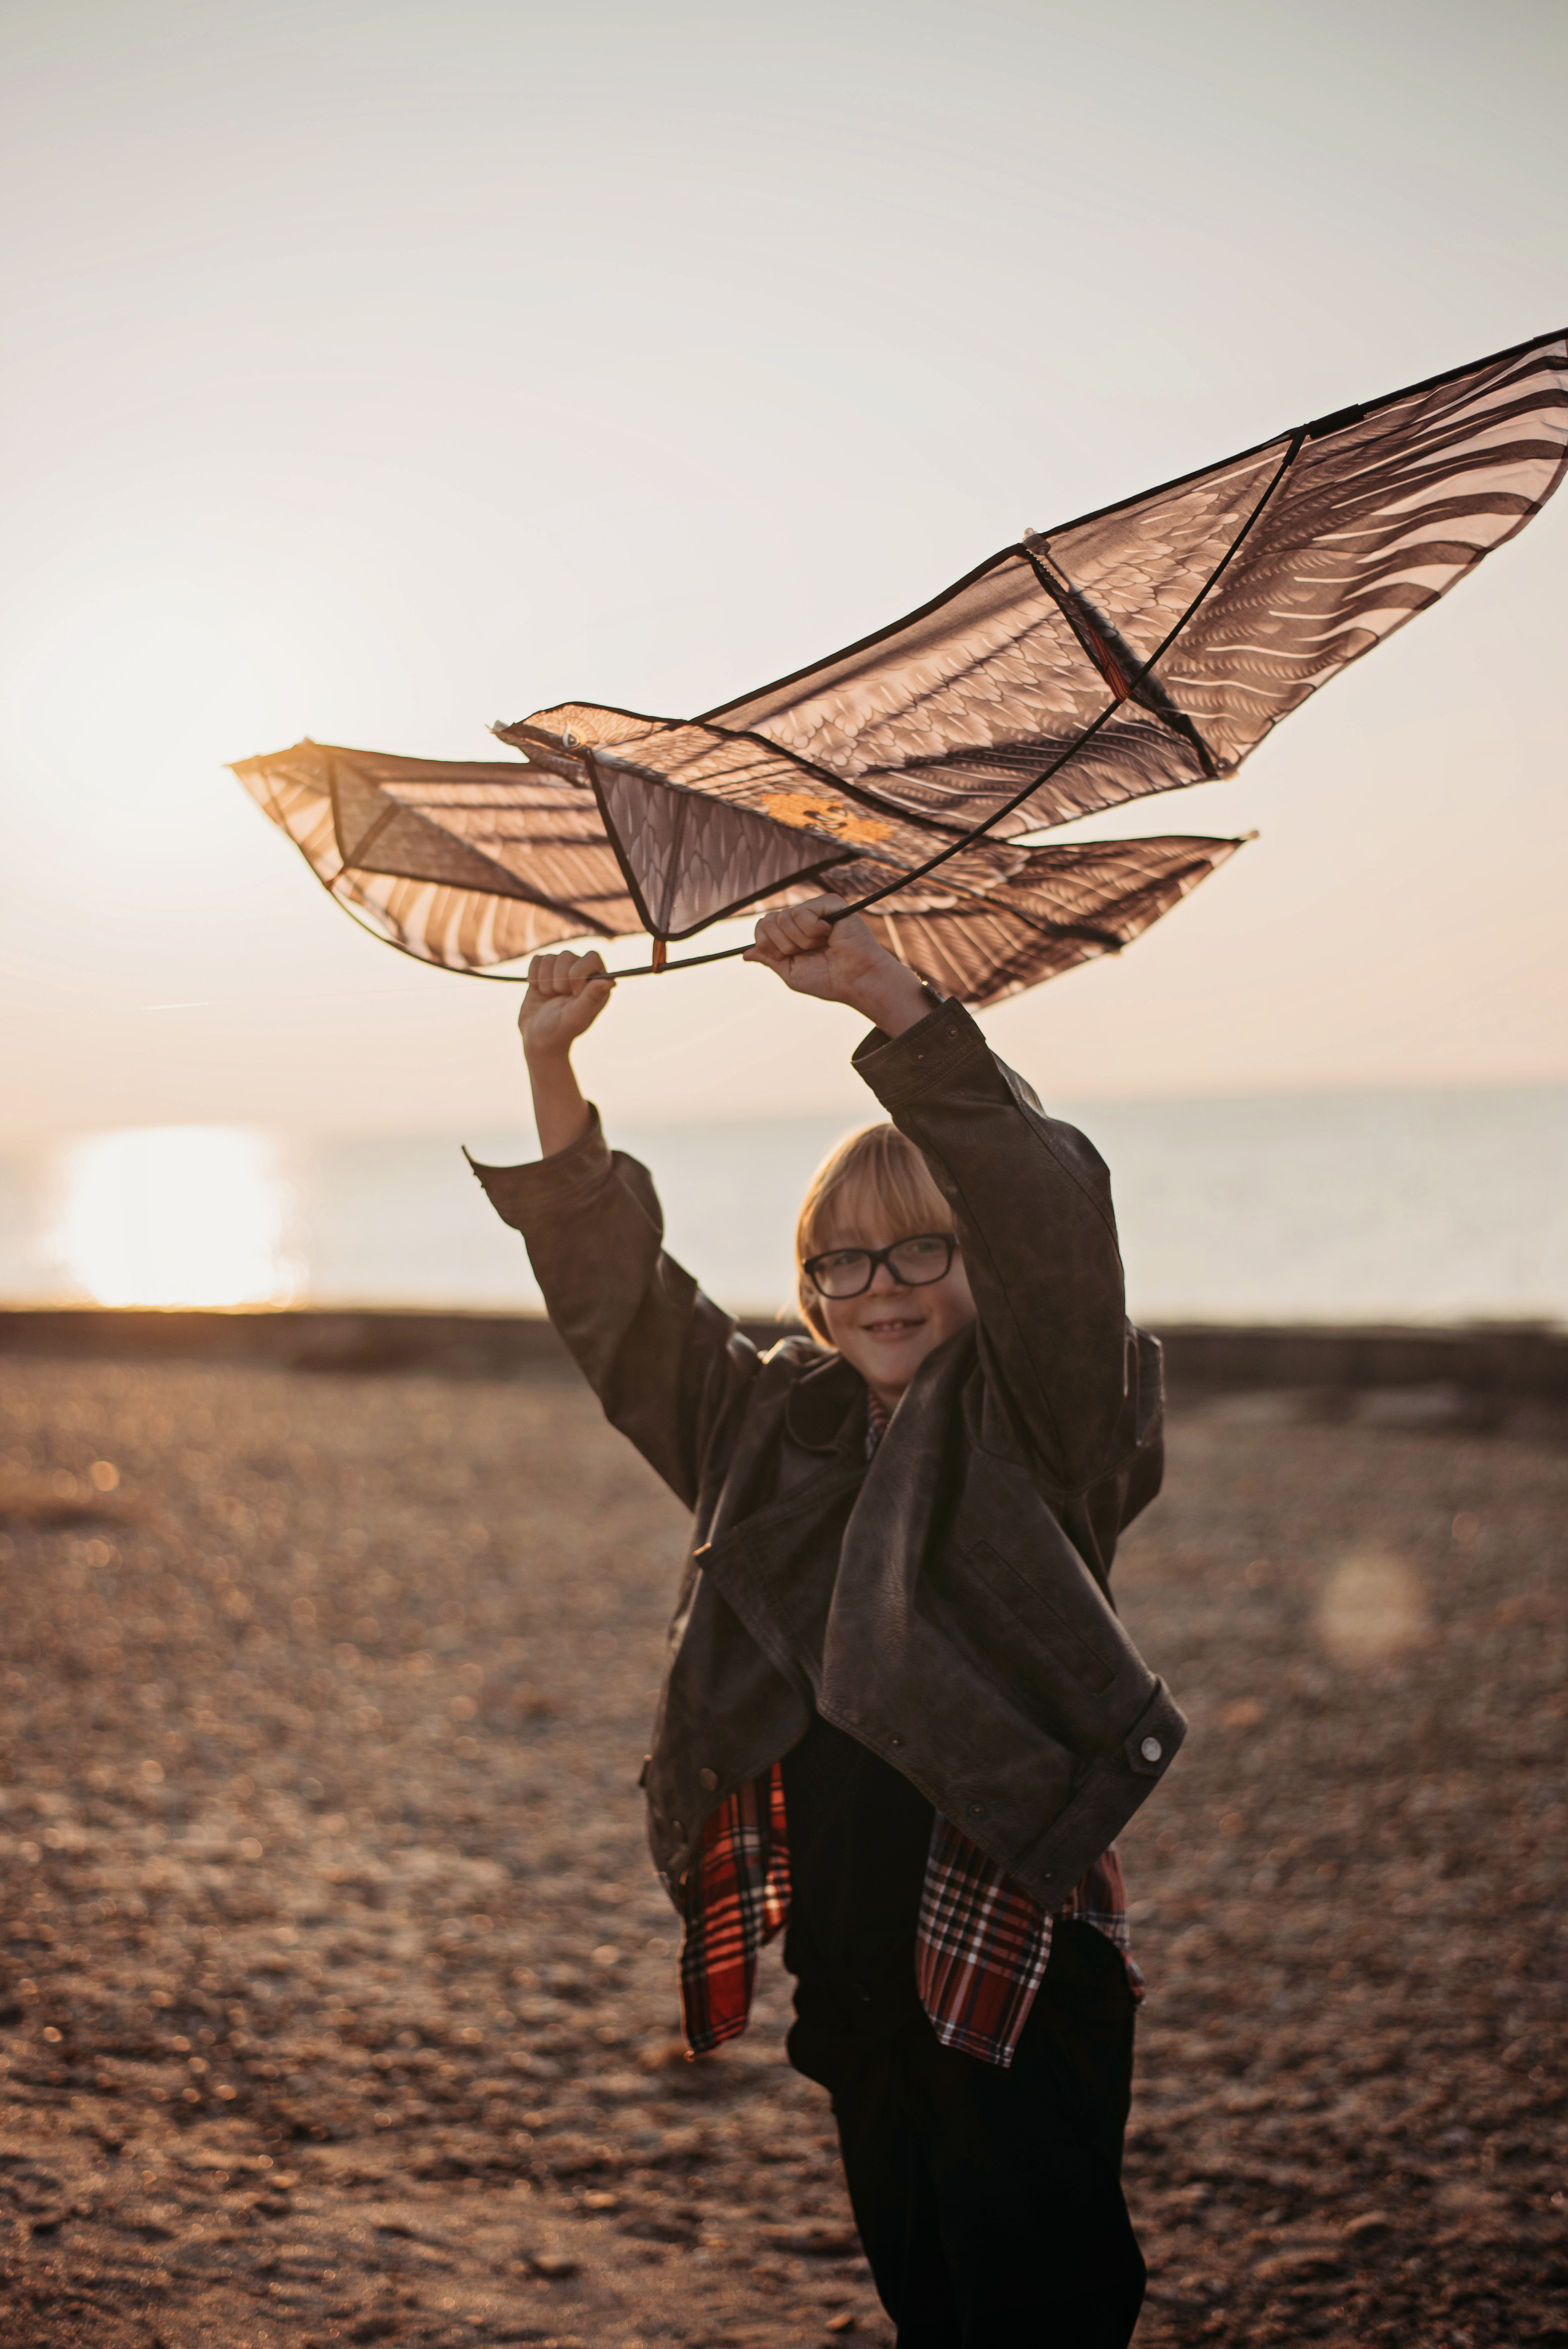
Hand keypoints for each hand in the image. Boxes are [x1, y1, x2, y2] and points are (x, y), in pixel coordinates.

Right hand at [518, 950, 613, 1060]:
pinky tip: (540, 991)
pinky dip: (534, 977)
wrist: (537, 1039)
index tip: (574, 994)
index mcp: (597, 983)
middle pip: (567, 956)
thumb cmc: (560, 1031)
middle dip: (559, 979)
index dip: (578, 973)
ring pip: (550, 958)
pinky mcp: (544, 971)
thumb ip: (591, 998)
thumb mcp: (576, 1017)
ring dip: (545, 981)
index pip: (591, 958)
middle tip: (560, 998)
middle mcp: (582, 974)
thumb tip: (610, 981)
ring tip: (550, 997)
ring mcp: (562, 971)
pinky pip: (537, 960)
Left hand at [744, 897, 931, 1034]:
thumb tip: (745, 953)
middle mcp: (802, 919)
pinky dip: (812, 931)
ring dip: (801, 941)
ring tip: (822, 945)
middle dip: (783, 945)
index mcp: (792, 934)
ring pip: (784, 918)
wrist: (855, 980)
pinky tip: (830, 935)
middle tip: (808, 952)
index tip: (786, 957)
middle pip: (768, 921)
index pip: (762, 927)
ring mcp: (816, 909)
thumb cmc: (828, 979)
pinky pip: (801, 912)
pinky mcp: (829, 902)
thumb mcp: (791, 973)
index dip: (767, 944)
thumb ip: (769, 959)